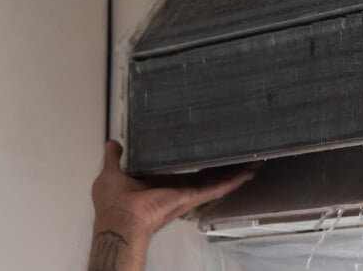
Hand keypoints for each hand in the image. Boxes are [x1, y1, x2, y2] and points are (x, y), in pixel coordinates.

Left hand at [91, 141, 253, 237]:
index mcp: (159, 183)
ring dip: (234, 173)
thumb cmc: (114, 204)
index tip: (209, 153)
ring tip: (251, 163)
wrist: (120, 219)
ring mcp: (187, 193)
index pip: (184, 171)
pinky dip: (233, 181)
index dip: (198, 162)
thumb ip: (114, 158)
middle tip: (238, 157)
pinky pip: (216, 188)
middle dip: (223, 168)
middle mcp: (177, 189)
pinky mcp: (191, 196)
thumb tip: (113, 144)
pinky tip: (247, 174)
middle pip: (206, 176)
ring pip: (215, 181)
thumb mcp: (111, 173)